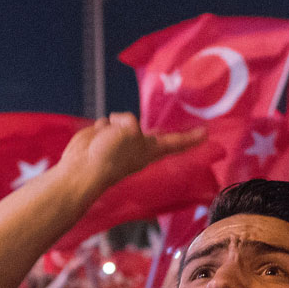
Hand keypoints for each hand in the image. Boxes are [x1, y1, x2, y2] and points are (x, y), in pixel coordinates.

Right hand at [57, 113, 205, 193]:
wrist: (82, 168)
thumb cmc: (111, 155)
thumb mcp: (129, 132)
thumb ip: (130, 123)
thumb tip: (115, 123)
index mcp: (150, 149)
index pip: (176, 142)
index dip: (191, 138)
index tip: (206, 133)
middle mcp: (138, 145)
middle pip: (153, 133)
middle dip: (162, 130)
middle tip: (177, 127)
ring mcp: (120, 142)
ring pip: (124, 119)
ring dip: (117, 120)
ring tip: (107, 135)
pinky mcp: (104, 137)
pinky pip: (106, 121)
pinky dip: (101, 125)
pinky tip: (96, 134)